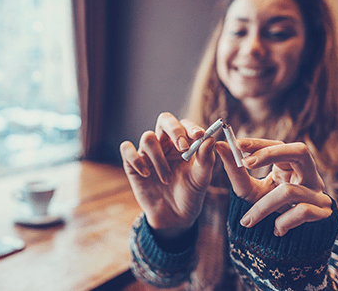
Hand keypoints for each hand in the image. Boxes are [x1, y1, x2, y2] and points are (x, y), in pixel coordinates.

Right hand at [120, 113, 215, 238]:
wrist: (174, 216)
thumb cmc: (190, 193)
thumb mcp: (202, 178)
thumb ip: (206, 159)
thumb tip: (210, 139)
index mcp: (182, 142)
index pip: (184, 124)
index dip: (189, 127)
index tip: (198, 136)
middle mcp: (164, 143)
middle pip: (164, 120)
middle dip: (174, 130)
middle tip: (183, 146)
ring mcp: (148, 153)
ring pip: (148, 138)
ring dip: (159, 159)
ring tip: (167, 179)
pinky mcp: (132, 164)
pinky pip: (127, 150)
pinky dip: (137, 160)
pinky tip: (148, 174)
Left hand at [215, 138, 331, 236]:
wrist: (279, 241)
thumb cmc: (264, 209)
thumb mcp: (247, 189)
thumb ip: (234, 169)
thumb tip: (218, 145)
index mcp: (291, 165)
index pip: (279, 144)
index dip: (260, 143)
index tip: (238, 144)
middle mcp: (308, 175)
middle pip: (299, 152)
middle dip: (270, 154)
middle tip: (245, 163)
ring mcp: (317, 193)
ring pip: (290, 190)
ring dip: (263, 206)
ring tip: (247, 220)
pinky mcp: (322, 213)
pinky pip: (301, 212)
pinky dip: (282, 222)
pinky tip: (275, 229)